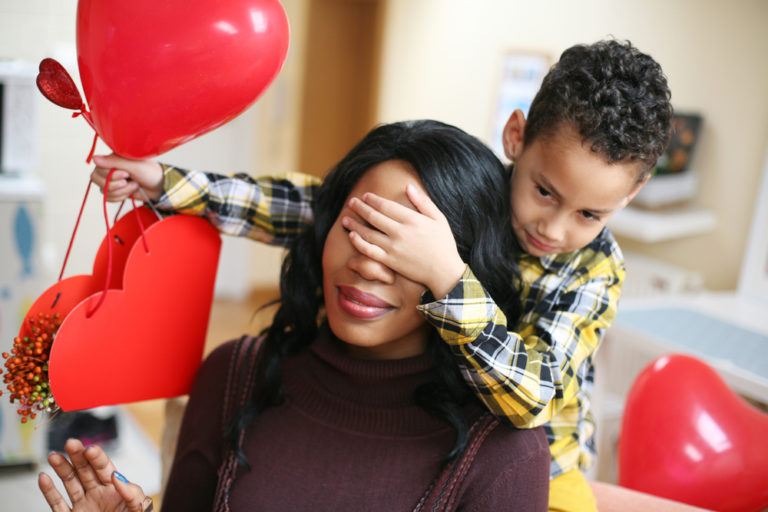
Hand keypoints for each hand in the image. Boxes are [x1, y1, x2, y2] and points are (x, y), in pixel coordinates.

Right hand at [38, 438, 151, 511]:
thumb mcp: (137, 509)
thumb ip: (131, 493)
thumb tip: (117, 476)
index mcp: (116, 489)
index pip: (104, 468)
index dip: (97, 457)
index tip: (90, 449)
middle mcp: (98, 494)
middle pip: (85, 470)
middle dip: (77, 456)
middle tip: (71, 442)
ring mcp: (84, 506)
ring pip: (70, 483)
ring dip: (62, 469)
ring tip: (53, 455)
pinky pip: (58, 504)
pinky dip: (49, 491)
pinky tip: (43, 478)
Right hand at [91, 154, 163, 202]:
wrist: (159, 187)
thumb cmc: (150, 172)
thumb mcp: (134, 165)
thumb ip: (114, 162)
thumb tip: (94, 158)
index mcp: (113, 158)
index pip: (98, 168)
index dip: (111, 175)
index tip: (126, 174)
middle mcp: (109, 168)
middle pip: (96, 179)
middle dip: (115, 184)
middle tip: (129, 181)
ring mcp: (111, 180)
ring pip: (103, 190)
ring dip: (121, 191)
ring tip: (134, 185)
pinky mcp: (114, 191)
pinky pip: (108, 198)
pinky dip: (120, 197)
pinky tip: (130, 192)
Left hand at [344, 184, 465, 297]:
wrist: (444, 272)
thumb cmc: (443, 244)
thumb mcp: (439, 218)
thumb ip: (423, 202)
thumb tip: (408, 187)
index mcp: (412, 219)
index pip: (386, 206)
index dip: (373, 200)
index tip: (365, 196)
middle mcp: (400, 232)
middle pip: (374, 216)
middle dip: (360, 208)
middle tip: (351, 202)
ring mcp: (393, 248)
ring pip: (368, 233)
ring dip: (354, 224)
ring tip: (345, 218)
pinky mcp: (389, 261)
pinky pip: (370, 251)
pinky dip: (359, 243)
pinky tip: (352, 236)